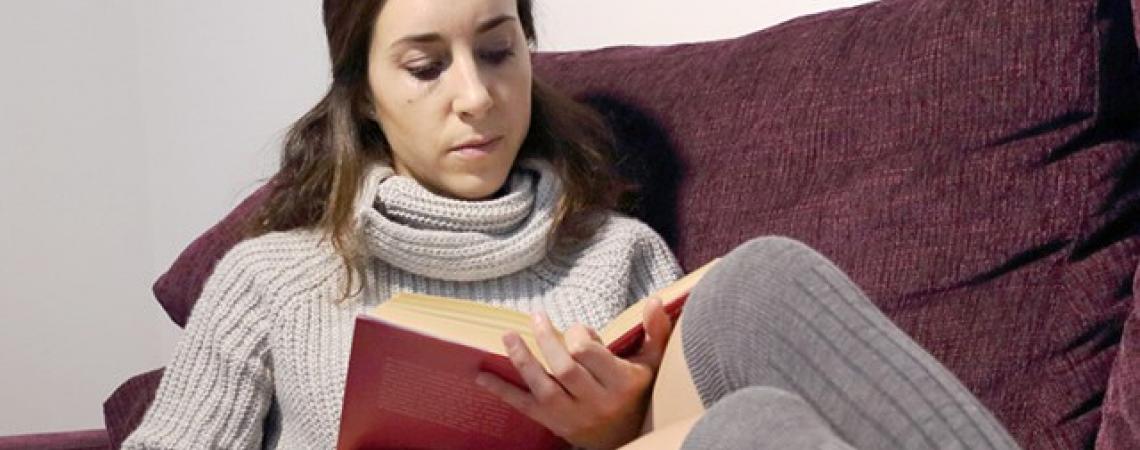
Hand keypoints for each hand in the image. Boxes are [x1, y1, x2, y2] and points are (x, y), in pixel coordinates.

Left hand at [473, 298, 674, 449]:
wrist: (622, 437)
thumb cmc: (635, 391)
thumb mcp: (651, 362)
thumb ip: (655, 331)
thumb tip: (656, 300)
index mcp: (621, 384)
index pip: (590, 353)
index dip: (579, 335)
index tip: (578, 330)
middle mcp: (597, 402)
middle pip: (565, 368)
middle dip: (548, 340)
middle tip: (536, 317)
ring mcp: (572, 415)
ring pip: (543, 386)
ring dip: (522, 359)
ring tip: (507, 335)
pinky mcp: (553, 423)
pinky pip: (524, 406)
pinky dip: (502, 390)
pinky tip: (482, 376)